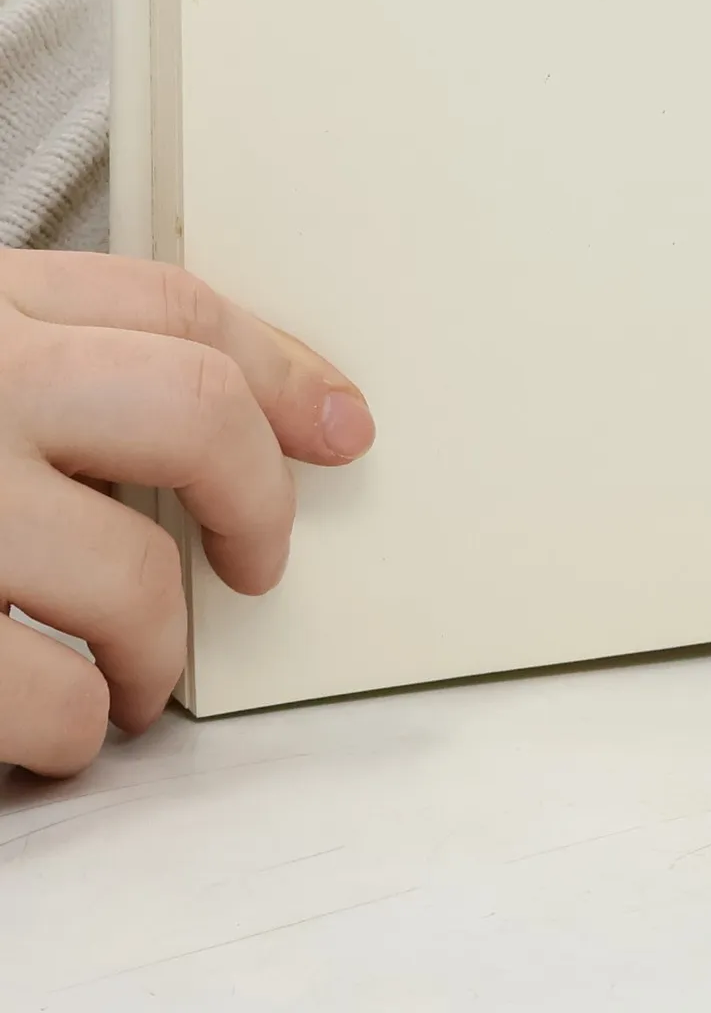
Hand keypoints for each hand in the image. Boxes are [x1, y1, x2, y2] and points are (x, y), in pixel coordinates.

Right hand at [0, 254, 373, 774]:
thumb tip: (224, 419)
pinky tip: (62, 726)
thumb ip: (54, 368)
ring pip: (131, 572)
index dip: (282, 370)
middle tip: (259, 565)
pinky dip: (73, 725)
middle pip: (194, 412)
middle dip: (257, 501)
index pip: (176, 309)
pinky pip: (45, 691)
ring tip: (134, 682)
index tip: (340, 426)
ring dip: (157, 649)